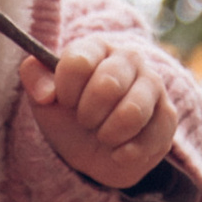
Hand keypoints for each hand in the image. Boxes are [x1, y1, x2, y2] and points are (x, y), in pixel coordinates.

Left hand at [21, 37, 174, 193]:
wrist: (94, 150)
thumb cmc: (69, 116)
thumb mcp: (43, 99)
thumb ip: (34, 80)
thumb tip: (47, 93)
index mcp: (96, 48)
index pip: (78, 62)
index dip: (66, 90)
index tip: (65, 101)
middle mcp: (129, 58)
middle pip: (108, 84)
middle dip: (88, 114)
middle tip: (85, 121)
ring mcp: (152, 86)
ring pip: (133, 111)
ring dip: (109, 133)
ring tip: (103, 136)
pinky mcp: (167, 116)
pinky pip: (150, 138)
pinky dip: (126, 153)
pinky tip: (118, 151)